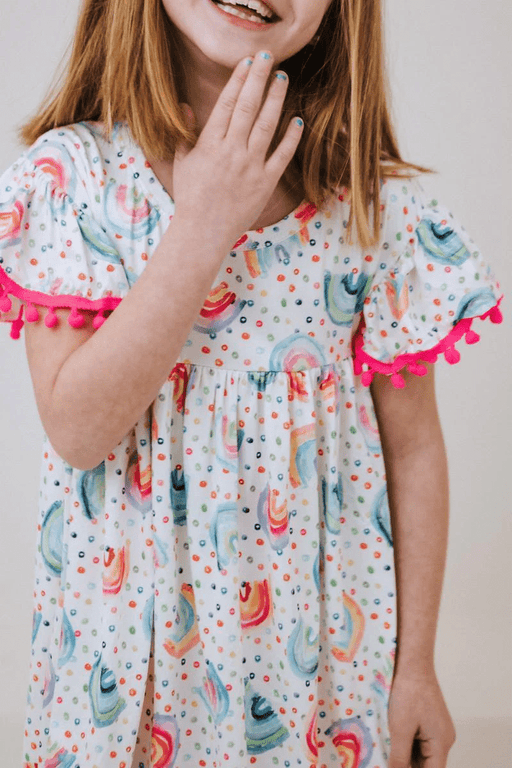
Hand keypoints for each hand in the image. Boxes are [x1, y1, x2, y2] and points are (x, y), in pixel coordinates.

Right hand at [172, 51, 303, 247]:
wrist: (203, 232)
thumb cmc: (191, 198)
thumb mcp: (182, 163)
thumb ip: (187, 134)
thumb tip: (187, 106)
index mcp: (209, 144)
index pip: (227, 104)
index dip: (239, 80)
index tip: (248, 61)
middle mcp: (231, 152)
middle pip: (248, 107)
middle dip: (259, 78)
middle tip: (268, 56)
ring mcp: (250, 167)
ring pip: (267, 125)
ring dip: (276, 99)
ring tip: (283, 79)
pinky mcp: (265, 183)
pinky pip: (281, 155)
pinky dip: (291, 138)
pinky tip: (297, 120)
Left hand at [388, 669, 456, 767]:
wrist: (412, 661)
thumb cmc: (408, 692)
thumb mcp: (400, 729)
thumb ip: (399, 758)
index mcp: (442, 743)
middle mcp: (443, 738)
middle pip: (426, 764)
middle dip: (407, 765)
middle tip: (385, 761)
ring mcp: (436, 728)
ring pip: (420, 753)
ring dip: (404, 755)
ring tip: (385, 752)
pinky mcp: (427, 719)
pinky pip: (417, 739)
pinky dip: (404, 743)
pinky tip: (388, 741)